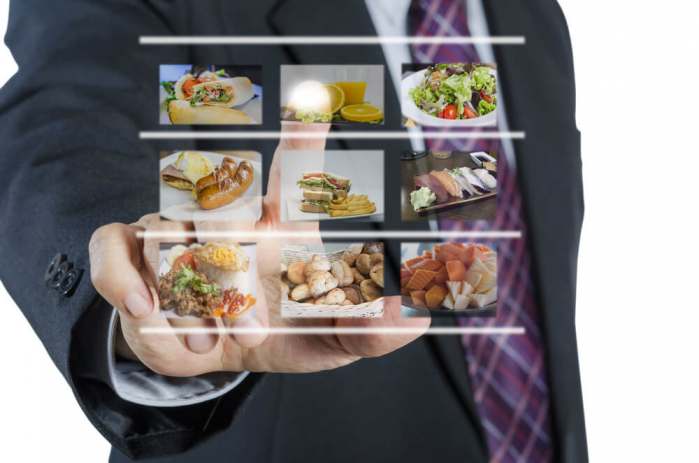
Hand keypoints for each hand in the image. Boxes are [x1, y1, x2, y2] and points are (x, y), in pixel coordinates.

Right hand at [89, 122, 428, 376]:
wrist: (216, 358)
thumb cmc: (283, 335)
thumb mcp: (331, 340)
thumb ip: (373, 330)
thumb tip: (417, 312)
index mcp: (283, 227)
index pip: (294, 173)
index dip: (303, 137)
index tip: (313, 104)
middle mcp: (229, 218)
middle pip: (223, 203)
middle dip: (233, 254)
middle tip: (253, 321)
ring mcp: (175, 231)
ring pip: (168, 237)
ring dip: (190, 295)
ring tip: (211, 338)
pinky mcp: (129, 255)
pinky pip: (115, 256)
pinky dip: (127, 283)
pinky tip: (148, 310)